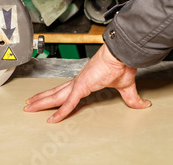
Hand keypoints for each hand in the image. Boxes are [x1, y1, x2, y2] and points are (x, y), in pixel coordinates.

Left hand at [24, 44, 151, 122]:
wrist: (122, 54)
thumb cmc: (122, 64)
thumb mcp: (126, 87)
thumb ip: (131, 98)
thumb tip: (142, 104)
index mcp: (86, 80)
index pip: (67, 91)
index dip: (57, 96)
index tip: (48, 100)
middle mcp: (79, 81)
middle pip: (56, 92)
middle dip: (42, 99)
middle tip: (29, 104)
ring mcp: (79, 83)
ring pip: (56, 96)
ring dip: (42, 102)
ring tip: (30, 107)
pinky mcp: (82, 86)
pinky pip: (69, 102)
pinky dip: (61, 111)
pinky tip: (52, 118)